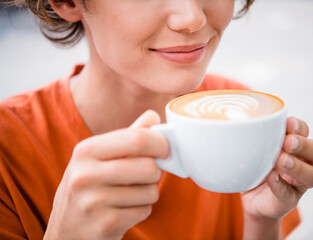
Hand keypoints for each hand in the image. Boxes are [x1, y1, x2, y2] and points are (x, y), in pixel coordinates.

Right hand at [44, 110, 167, 239]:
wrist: (66, 229)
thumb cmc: (89, 187)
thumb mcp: (100, 157)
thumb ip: (128, 135)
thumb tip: (153, 116)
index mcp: (86, 150)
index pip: (137, 139)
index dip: (160, 143)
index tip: (165, 150)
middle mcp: (85, 174)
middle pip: (148, 167)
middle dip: (156, 172)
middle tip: (147, 174)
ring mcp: (92, 202)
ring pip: (150, 191)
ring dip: (148, 193)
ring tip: (129, 194)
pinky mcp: (103, 225)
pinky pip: (144, 211)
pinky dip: (141, 210)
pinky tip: (124, 209)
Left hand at [241, 117, 312, 237]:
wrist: (250, 197)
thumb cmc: (254, 166)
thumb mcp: (254, 148)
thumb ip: (254, 137)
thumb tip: (239, 121)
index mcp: (295, 146)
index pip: (305, 131)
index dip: (299, 126)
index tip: (287, 122)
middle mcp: (303, 163)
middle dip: (304, 145)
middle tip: (288, 142)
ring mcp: (298, 184)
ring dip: (297, 167)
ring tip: (281, 161)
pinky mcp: (288, 200)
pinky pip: (289, 194)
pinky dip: (279, 185)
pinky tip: (271, 178)